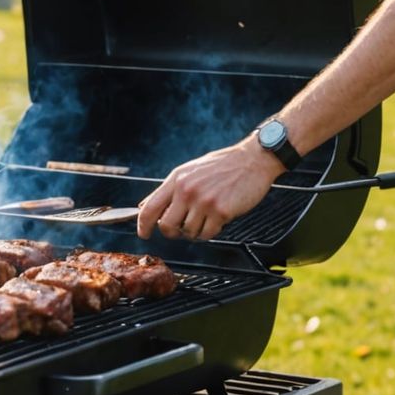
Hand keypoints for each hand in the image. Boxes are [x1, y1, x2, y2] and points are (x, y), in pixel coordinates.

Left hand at [137, 138, 281, 241]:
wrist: (252, 160)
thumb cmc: (223, 165)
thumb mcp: (190, 171)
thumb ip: (169, 189)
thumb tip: (145, 205)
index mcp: (177, 179)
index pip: (150, 207)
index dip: (142, 225)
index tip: (143, 234)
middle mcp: (187, 189)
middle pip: (167, 226)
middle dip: (173, 232)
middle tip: (182, 228)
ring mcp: (203, 201)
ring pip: (188, 233)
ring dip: (196, 231)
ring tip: (206, 217)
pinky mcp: (220, 211)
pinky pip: (206, 234)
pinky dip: (210, 232)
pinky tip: (217, 219)